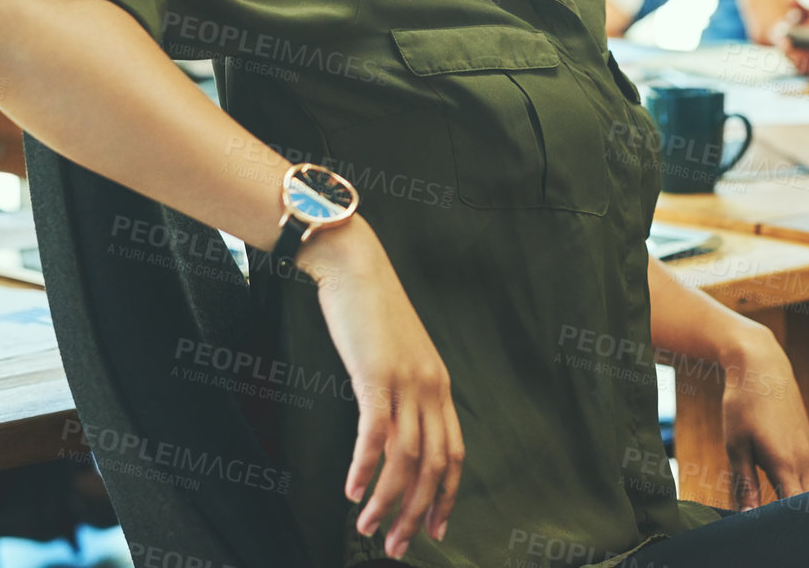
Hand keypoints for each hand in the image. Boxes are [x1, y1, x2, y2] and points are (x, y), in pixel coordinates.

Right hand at [301, 220, 463, 558]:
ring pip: (406, 457)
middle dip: (418, 513)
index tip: (435, 530)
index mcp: (440, 385)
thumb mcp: (397, 356)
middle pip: (434, 465)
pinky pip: (376, 434)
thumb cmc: (371, 314)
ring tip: (368, 529)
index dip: (447, 497)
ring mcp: (407, 381)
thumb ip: (403, 393)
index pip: (455, 454)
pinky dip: (366, 468)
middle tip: (397, 547)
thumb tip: (393, 433)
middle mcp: (431, 387)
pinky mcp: (376, 375)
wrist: (355, 268)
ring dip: (388, 501)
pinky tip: (353, 492)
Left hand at [719, 324, 808, 507]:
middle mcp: (804, 459)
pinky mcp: (808, 441)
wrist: (762, 366)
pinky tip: (780, 485)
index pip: (795, 507)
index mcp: (785, 463)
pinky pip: (808, 473)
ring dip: (795, 500)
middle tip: (771, 524)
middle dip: (792, 515)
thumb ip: (745, 484)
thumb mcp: (736, 445)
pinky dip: (798, 484)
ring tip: (774, 507)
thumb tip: (749, 516)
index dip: (785, 523)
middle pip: (807, 502)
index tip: (770, 529)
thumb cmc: (743, 405)